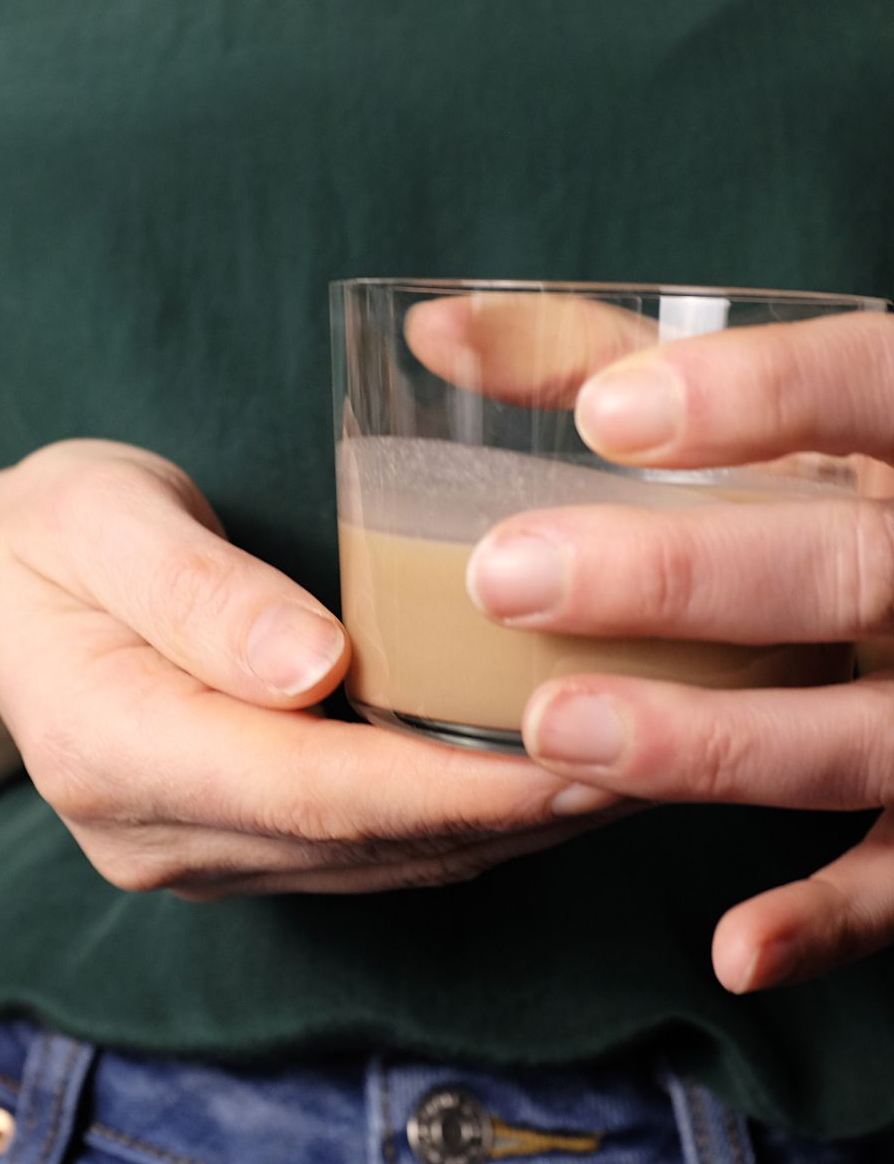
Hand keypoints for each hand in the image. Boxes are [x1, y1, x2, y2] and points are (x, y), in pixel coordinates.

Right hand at [0, 440, 623, 896]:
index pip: (303, 788)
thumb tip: (316, 668)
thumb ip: (197, 590)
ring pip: (369, 864)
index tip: (576, 758)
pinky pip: (356, 855)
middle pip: (354, 842)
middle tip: (655, 752)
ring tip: (627, 761)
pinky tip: (534, 775)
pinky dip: (454, 821)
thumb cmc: (54, 534)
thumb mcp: (99, 515)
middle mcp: (145, 830)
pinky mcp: (225, 852)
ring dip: (498, 826)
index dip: (446, 786)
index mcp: (106, 744)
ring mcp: (184, 855)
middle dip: (507, 812)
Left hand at [462, 310, 893, 991]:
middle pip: (845, 571)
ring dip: (710, 742)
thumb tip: (429, 330)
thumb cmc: (836, 476)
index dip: (756, 399)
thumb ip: (604, 359)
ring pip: (865, 735)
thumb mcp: (760, 403)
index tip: (609, 414)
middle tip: (502, 577)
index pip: (872, 389)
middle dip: (679, 579)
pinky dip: (831, 919)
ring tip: (548, 732)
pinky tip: (731, 948)